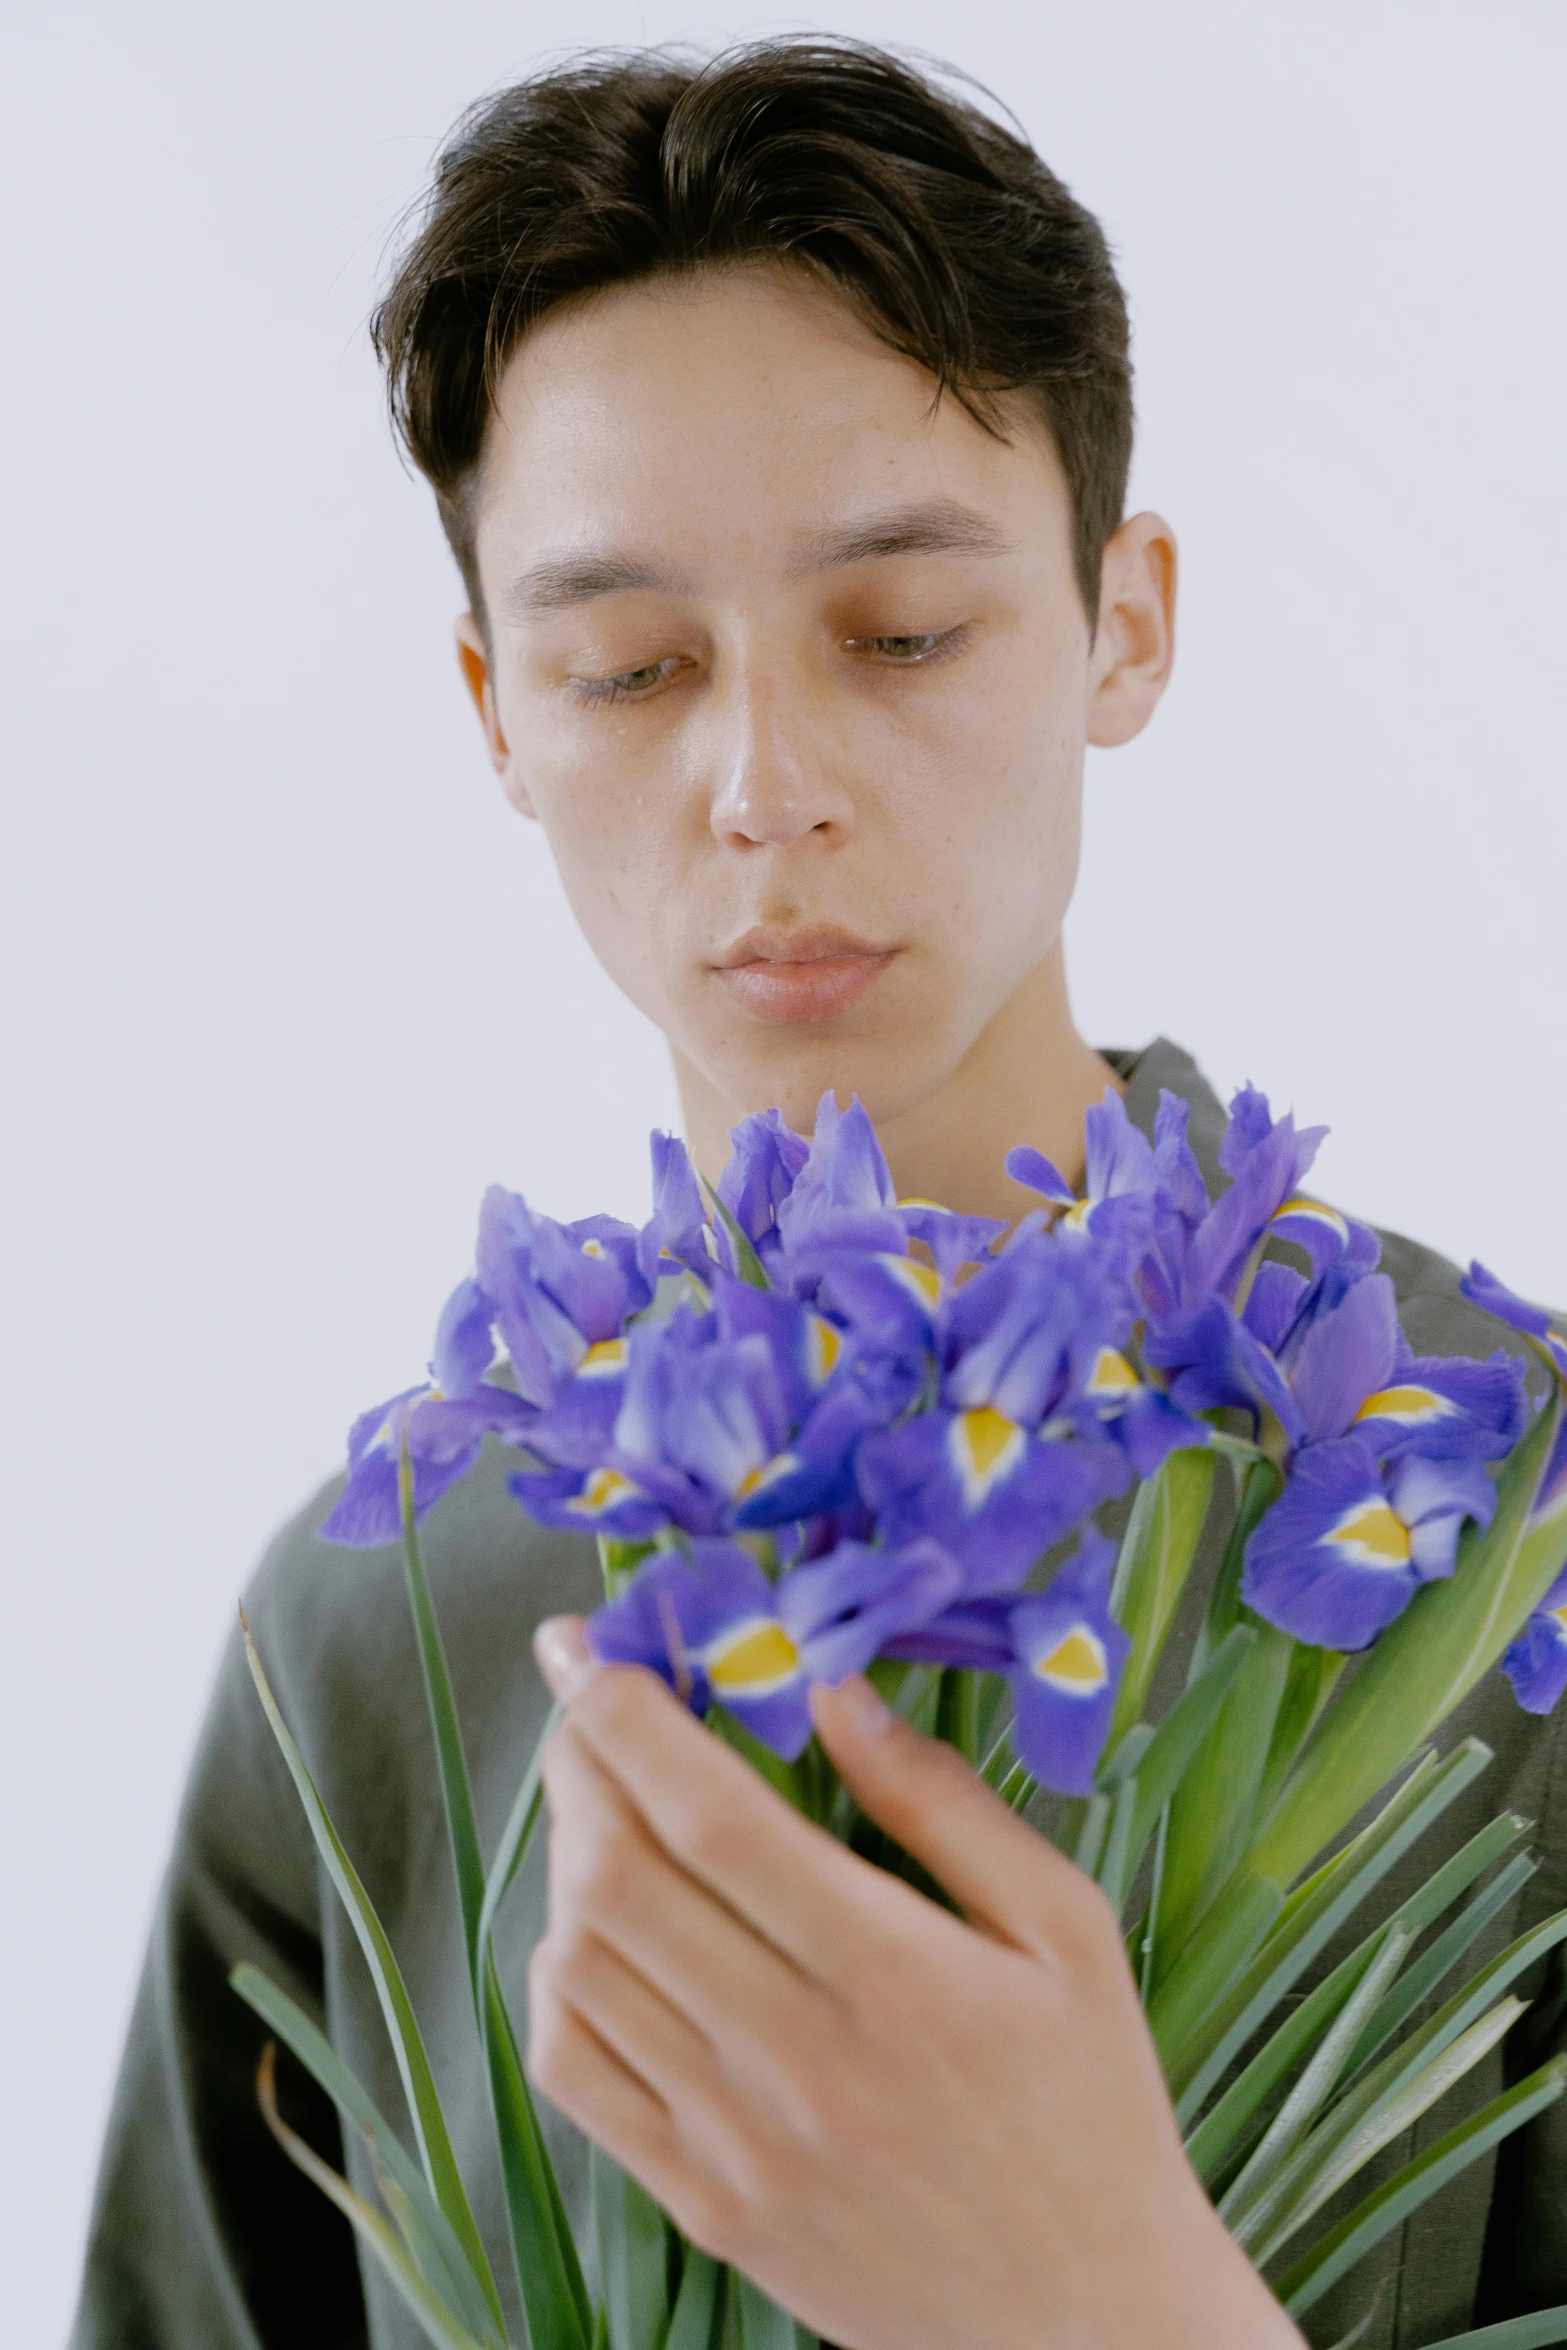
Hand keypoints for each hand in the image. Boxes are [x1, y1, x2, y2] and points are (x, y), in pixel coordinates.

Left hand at [529, 1620, 1302, 2349]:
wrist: (1087, 2327)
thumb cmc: (1093, 2105)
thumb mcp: (1066, 1929)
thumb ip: (945, 1803)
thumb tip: (832, 1686)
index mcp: (895, 1974)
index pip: (710, 1815)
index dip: (627, 1713)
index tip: (591, 1646)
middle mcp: (798, 2059)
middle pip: (619, 1879)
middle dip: (581, 1764)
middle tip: (591, 1707)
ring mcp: (738, 2143)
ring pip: (582, 1968)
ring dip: (569, 1862)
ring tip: (605, 1807)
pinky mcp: (706, 2206)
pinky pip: (578, 2076)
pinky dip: (560, 1982)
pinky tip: (599, 1934)